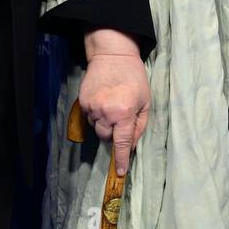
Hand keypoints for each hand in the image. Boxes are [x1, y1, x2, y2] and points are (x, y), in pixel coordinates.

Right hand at [79, 28, 149, 175]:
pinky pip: (89, 117)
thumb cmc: (134, 78)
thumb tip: (131, 145)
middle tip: (121, 119)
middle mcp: (107, 112)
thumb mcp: (145, 102)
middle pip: (106, 137)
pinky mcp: (83, 102)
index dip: (121, 159)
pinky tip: (103, 100)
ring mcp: (92, 107)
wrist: (112, 55)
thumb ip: (139, 126)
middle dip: (114, 134)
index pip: (122, 143)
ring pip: (97, 128)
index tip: (120, 172)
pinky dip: (96, 114)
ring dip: (104, 123)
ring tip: (112, 105)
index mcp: (125, 113)